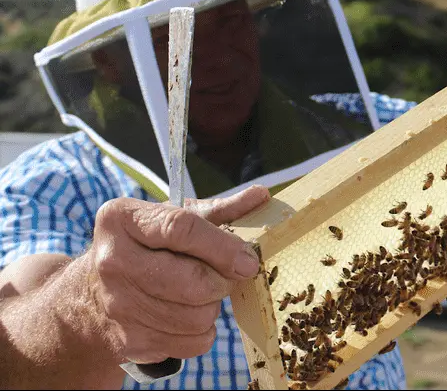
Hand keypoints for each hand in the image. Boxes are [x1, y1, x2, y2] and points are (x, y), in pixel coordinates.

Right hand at [82, 185, 269, 363]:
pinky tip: (189, 316)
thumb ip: (220, 209)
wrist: (94, 295)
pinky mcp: (129, 340)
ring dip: (212, 306)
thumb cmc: (148, 248)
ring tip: (202, 294)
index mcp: (123, 219)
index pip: (182, 229)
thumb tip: (262, 195)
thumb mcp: (174, 219)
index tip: (248, 260)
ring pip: (197, 316)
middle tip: (225, 276)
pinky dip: (202, 331)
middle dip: (222, 281)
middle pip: (193, 281)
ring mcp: (118, 304)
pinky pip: (192, 342)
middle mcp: (112, 260)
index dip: (223, 247)